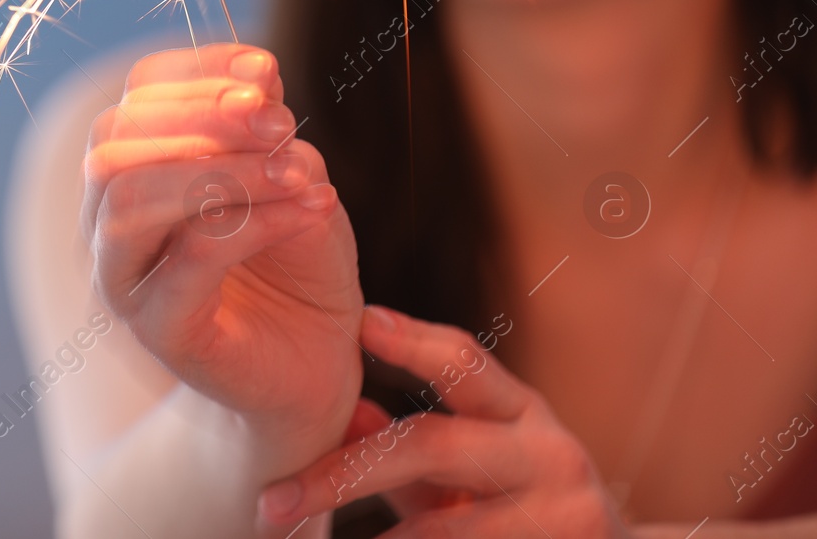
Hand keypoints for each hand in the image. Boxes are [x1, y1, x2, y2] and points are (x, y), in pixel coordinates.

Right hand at [81, 43, 363, 438]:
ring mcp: (123, 280)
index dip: (196, 71)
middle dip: (201, 117)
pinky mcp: (159, 331)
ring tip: (299, 172)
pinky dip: (256, 223)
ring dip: (224, 170)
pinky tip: (311, 209)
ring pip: (130, 199)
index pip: (136, 97)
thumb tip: (257, 74)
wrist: (316, 364)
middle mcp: (107, 221)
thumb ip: (264, 128)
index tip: (266, 69)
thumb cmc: (296, 263)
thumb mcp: (290, 175)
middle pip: (112, 142)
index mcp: (133, 170)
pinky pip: (190, 259)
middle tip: (280, 122)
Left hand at [259, 305, 632, 536]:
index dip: (412, 340)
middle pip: (431, 446)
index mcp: (522, 413)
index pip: (465, 362)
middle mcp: (549, 454)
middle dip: (343, 474)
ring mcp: (565, 515)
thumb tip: (344, 413)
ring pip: (445, 528)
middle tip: (273, 501)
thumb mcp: (472, 470)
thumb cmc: (520, 512)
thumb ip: (407, 448)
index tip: (361, 321)